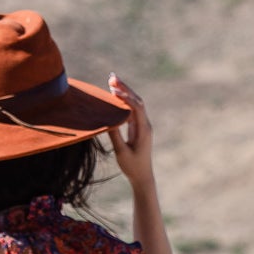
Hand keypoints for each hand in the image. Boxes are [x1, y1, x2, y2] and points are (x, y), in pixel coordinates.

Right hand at [108, 74, 154, 189]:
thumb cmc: (132, 166)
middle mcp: (145, 124)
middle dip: (125, 88)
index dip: (126, 97)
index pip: (136, 108)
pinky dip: (123, 101)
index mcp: (144, 130)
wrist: (142, 176)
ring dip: (124, 92)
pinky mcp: (137, 128)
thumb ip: (115, 136)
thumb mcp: (122, 152)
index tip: (114, 90)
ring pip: (134, 104)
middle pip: (136, 101)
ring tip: (112, 81)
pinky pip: (131, 110)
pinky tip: (114, 96)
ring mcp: (142, 125)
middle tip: (112, 77)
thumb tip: (108, 121)